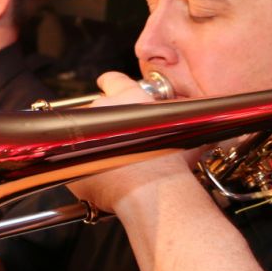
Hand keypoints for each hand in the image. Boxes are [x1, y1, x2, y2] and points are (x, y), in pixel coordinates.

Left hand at [67, 71, 193, 213]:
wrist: (153, 191)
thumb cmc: (171, 164)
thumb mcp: (184, 135)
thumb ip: (184, 125)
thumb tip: (201, 126)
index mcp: (130, 97)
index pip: (114, 79)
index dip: (110, 83)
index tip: (106, 83)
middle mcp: (103, 108)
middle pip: (96, 108)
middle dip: (104, 122)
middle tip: (117, 139)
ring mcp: (83, 131)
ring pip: (80, 131)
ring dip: (90, 142)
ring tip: (108, 161)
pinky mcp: (70, 156)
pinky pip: (71, 157)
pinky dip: (81, 165)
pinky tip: (99, 175)